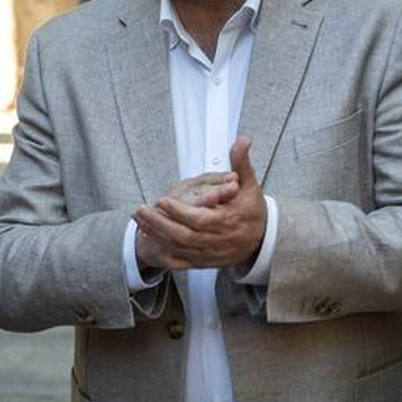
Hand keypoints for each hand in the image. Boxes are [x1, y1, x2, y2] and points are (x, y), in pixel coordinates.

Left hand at [133, 137, 266, 270]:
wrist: (260, 240)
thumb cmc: (252, 212)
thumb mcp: (250, 185)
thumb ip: (242, 163)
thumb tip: (242, 141)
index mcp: (227, 220)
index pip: (200, 219)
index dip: (180, 212)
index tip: (163, 201)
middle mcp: (217, 239)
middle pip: (184, 235)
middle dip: (160, 224)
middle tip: (142, 210)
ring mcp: (208, 252)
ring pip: (178, 247)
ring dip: (157, 234)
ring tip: (140, 219)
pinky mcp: (202, 261)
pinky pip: (179, 259)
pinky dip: (163, 250)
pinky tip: (150, 237)